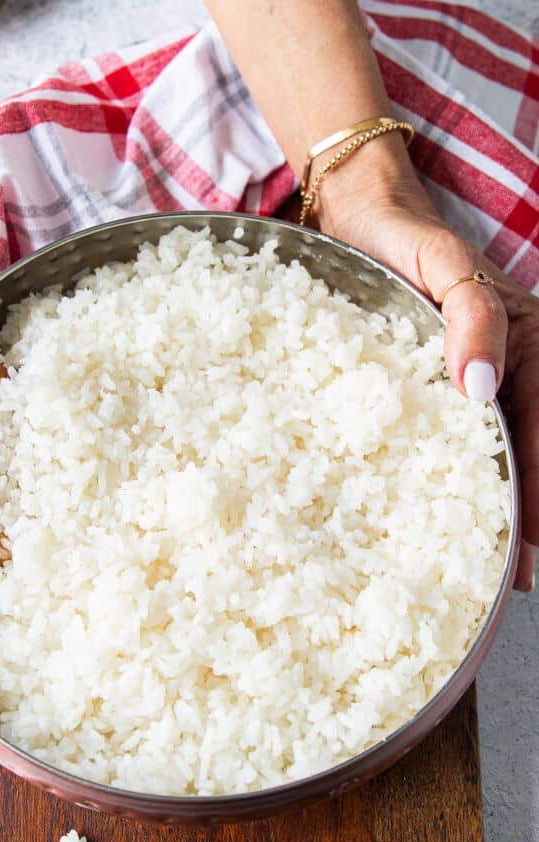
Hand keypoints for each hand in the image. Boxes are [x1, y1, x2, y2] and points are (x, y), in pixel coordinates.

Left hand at [315, 137, 537, 590]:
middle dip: (530, 517)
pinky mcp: (447, 382)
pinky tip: (448, 512)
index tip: (528, 557)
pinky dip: (467, 477)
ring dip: (506, 506)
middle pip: (533, 452)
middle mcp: (516, 366)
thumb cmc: (402, 239)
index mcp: (528, 343)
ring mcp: (485, 376)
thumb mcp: (443, 267)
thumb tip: (481, 388)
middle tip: (517, 577)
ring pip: (507, 451)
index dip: (537, 500)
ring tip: (491, 561)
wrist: (364, 219)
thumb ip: (470, 317)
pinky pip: (467, 437)